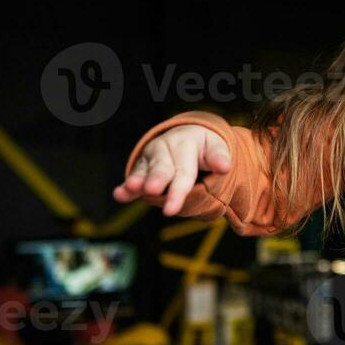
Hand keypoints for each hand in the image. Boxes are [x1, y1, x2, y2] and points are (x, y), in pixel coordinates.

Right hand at [112, 124, 232, 215]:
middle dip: (157, 180)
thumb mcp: (215, 147)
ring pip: (144, 171)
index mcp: (185, 143)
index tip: (171, 209)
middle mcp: (165, 148)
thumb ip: (219, 157)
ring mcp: (151, 157)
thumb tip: (225, 166)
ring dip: (137, 180)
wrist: (187, 135)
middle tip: (152, 190)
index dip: (178, 191)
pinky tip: (119, 195)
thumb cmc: (204, 147)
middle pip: (162, 169)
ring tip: (132, 188)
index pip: (184, 171)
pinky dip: (126, 187)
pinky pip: (134, 176)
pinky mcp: (142, 167)